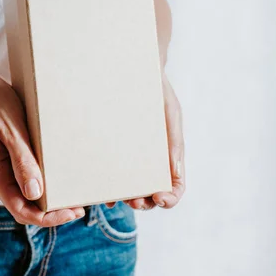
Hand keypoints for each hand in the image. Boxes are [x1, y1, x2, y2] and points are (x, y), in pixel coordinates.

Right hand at [0, 63, 84, 225]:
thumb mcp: (12, 130)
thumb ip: (22, 161)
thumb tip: (35, 193)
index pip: (21, 210)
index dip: (46, 217)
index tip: (71, 211)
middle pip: (24, 208)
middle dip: (51, 213)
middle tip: (78, 207)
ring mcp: (1, 169)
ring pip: (25, 197)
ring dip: (47, 201)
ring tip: (72, 195)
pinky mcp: (7, 159)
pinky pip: (25, 180)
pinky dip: (42, 185)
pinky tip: (58, 179)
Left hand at [107, 72, 185, 209]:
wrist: (133, 72)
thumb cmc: (157, 92)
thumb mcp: (171, 112)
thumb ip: (175, 142)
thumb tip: (175, 175)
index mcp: (169, 157)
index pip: (174, 187)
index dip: (170, 198)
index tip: (161, 198)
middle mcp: (150, 163)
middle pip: (150, 195)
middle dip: (144, 204)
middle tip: (135, 203)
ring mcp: (130, 159)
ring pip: (129, 189)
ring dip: (124, 199)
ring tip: (115, 199)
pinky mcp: (111, 152)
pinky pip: (108, 175)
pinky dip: (106, 188)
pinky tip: (100, 192)